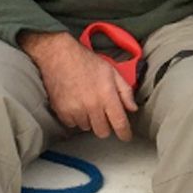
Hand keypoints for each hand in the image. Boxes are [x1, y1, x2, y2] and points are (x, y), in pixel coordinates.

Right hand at [19, 31, 136, 139]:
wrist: (59, 56)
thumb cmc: (86, 61)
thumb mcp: (111, 71)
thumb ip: (125, 91)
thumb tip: (132, 108)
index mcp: (106, 95)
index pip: (119, 123)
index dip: (125, 133)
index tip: (126, 136)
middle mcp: (92, 105)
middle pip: (103, 131)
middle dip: (106, 125)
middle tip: (103, 113)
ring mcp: (76, 110)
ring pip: (87, 128)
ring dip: (89, 120)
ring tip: (86, 102)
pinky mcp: (62, 112)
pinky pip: (72, 125)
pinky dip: (75, 118)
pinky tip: (76, 103)